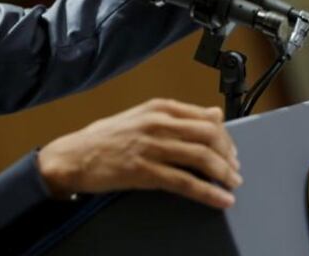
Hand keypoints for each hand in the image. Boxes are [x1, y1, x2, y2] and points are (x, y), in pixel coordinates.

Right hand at [37, 98, 241, 208]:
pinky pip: (185, 182)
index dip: (225, 136)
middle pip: (208, 135)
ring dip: (224, 174)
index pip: (205, 117)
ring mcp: (151, 147)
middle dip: (228, 155)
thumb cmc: (104, 138)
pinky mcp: (144, 171)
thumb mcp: (143, 117)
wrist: (73, 156)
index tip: (231, 150)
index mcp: (158, 108)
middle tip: (235, 169)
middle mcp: (157, 123)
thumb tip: (214, 114)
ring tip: (233, 185)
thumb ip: (178, 116)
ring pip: (201, 158)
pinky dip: (208, 192)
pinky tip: (220, 199)